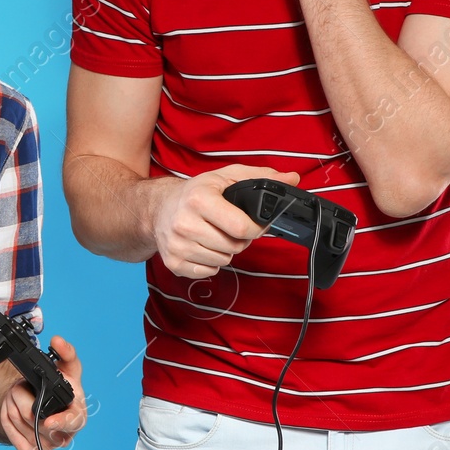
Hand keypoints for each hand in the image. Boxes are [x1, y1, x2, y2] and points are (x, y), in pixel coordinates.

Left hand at [0, 336, 86, 449]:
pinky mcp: (30, 448)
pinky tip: (13, 409)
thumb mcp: (68, 369)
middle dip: (22, 396)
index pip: (72, 423)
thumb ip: (66, 353)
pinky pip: (12, 435)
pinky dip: (7, 418)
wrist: (43, 404)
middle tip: (21, 385)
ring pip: (20, 422)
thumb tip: (58, 341)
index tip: (48, 421)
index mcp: (78, 415)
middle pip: (35, 418)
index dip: (60, 423)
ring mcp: (46, 444)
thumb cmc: (61, 388)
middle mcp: (64, 434)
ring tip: (18, 394)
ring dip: (12, 403)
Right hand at [152, 164, 299, 278]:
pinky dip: (211, 263)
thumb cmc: (195, 193)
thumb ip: (261, 177)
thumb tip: (292, 178)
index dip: (256, 229)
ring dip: (226, 251)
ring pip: (223, 261)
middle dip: (239, 239)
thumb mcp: (226, 177)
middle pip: (234, 247)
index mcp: (199, 199)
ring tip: (215, 235)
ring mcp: (177, 245)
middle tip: (230, 227)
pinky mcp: (173, 263)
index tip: (255, 224)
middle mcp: (184, 223)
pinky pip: (208, 272)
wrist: (158, 208)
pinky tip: (204, 246)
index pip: (242, 228)